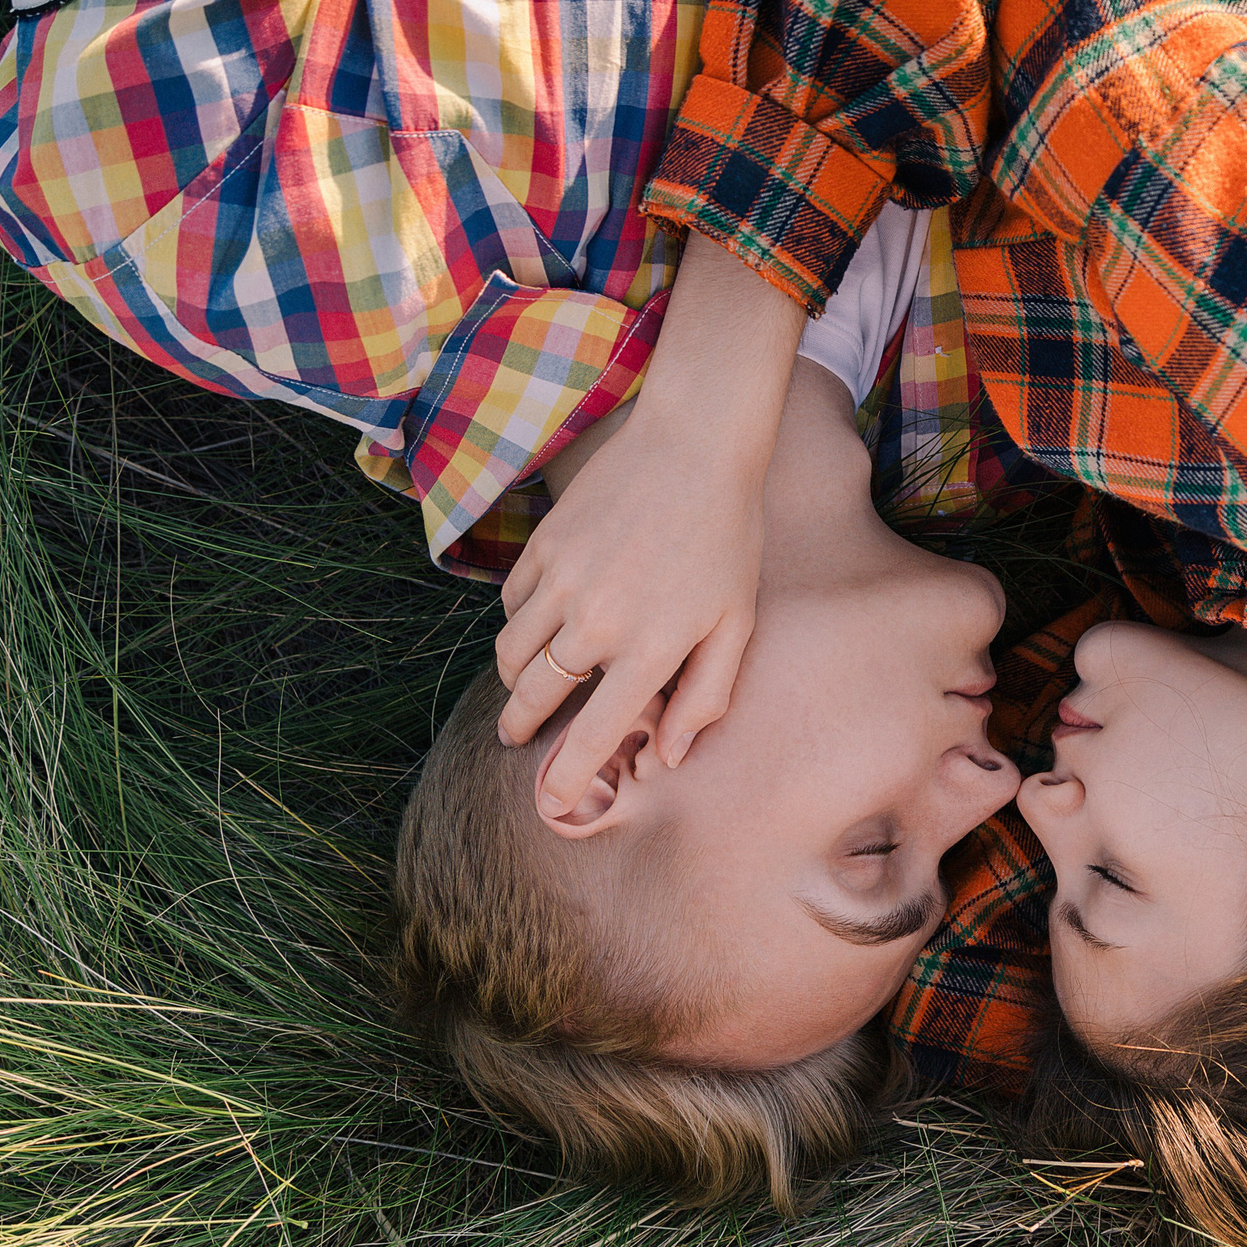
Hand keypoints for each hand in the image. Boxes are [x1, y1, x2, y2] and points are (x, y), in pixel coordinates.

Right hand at [493, 408, 763, 808]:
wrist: (695, 444)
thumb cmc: (728, 538)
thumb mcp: (736, 622)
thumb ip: (705, 694)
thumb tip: (671, 754)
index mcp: (652, 648)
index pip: (595, 732)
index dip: (567, 776)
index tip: (550, 802)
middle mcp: (598, 620)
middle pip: (533, 697)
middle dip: (521, 727)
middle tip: (518, 737)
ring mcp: (564, 580)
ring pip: (511, 654)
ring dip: (514, 679)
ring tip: (527, 684)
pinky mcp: (543, 545)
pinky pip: (512, 604)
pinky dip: (519, 623)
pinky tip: (542, 621)